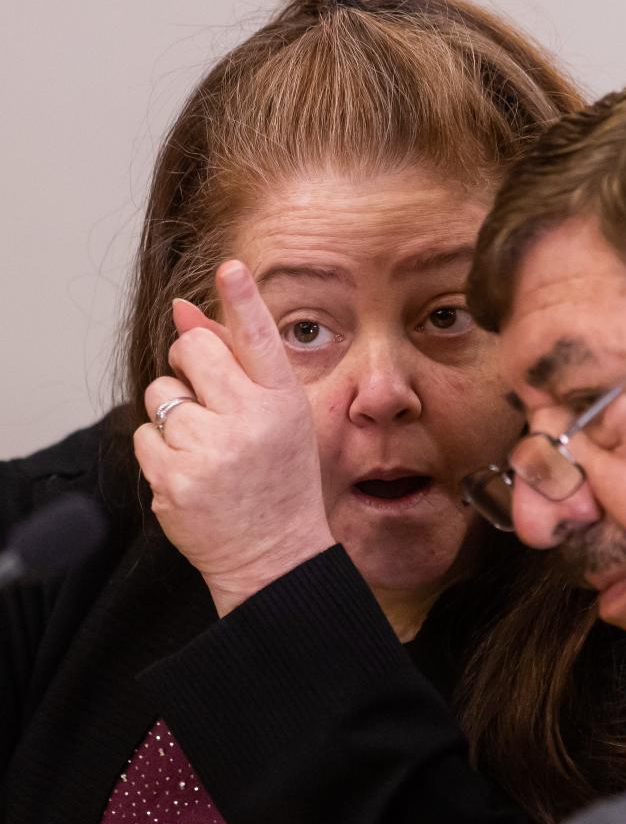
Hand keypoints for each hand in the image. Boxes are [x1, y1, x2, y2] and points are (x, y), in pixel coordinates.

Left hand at [134, 260, 335, 615]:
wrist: (274, 555)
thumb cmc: (281, 481)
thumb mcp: (281, 419)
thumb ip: (237, 362)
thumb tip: (182, 309)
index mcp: (282, 402)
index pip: (259, 337)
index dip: (242, 299)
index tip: (229, 268)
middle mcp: (249, 421)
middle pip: (191, 348)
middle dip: (190, 362)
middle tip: (211, 398)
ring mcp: (208, 451)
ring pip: (160, 391)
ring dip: (175, 411)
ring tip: (208, 447)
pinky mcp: (172, 479)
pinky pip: (145, 433)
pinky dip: (161, 448)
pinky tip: (193, 471)